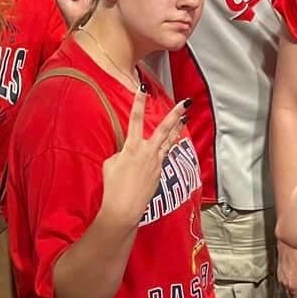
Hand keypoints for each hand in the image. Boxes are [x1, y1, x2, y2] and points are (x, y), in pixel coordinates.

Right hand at [98, 91, 187, 227]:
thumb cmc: (113, 187)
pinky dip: (167, 148)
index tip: (142, 88)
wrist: (124, 208)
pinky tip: (170, 144)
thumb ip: (121, 154)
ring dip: (177, 129)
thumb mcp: (111, 164)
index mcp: (132, 147)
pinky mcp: (159, 173)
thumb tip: (128, 154)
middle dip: (175, 113)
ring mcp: (156, 163)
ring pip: (169, 141)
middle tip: (185, 102)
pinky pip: (164, 156)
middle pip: (163, 128)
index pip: (135, 119)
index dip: (138, 102)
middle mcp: (147, 152)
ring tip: (185, 118)